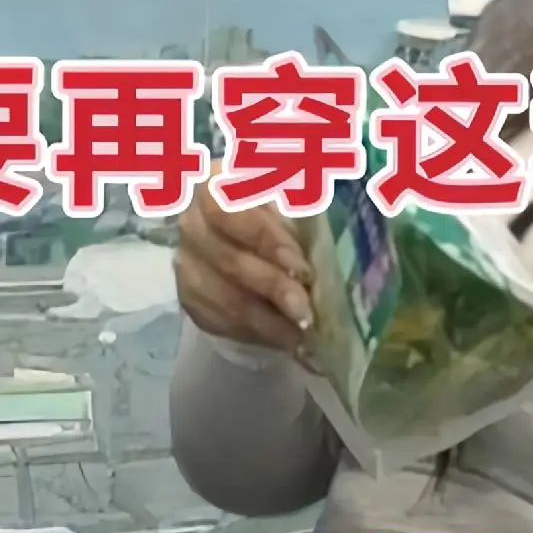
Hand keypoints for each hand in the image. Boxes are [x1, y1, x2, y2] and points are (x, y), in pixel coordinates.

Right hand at [175, 180, 313, 352]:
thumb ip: (302, 199)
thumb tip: (345, 203)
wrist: (248, 237)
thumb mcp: (289, 193)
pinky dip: (260, 336)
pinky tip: (292, 345)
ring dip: (269, 323)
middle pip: (230, 262)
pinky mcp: (191, 299)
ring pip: (226, 299)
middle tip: (307, 313)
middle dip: (274, 289)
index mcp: (213, 187)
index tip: (300, 267)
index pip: (230, 212)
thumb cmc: (276, 208)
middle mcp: (191, 224)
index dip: (266, 241)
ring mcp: (187, 264)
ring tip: (305, 338)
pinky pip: (223, 322)